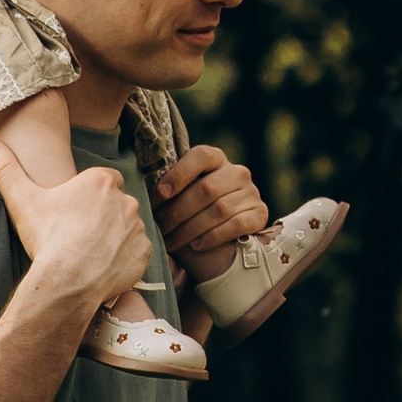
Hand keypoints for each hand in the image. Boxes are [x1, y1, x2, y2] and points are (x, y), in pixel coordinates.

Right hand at [0, 140, 153, 318]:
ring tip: (91, 251)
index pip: (105, 180)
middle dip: (104, 214)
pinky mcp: (143, 253)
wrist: (67, 281)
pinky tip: (103, 266)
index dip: (91, 194)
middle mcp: (126, 200)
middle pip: (117, 204)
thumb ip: (6, 170)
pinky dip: (125, 257)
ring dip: (115, 235)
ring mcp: (138, 227)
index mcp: (101, 182)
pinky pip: (137, 251)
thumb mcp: (22, 201)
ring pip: (128, 227)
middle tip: (81, 233)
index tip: (77, 210)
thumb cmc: (47, 238)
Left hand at [151, 142, 269, 282]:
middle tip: (160, 227)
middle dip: (179, 211)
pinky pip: (236, 225)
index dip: (180, 173)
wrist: (219, 239)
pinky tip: (195, 245)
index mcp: (215, 159)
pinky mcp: (259, 214)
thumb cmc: (191, 212)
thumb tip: (141, 192)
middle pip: (207, 188)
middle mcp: (237, 172)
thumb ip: (167, 190)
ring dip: (191, 228)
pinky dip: (212, 237)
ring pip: (219, 209)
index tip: (160, 193)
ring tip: (171, 241)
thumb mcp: (180, 195)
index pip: (200, 156)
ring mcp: (251, 192)